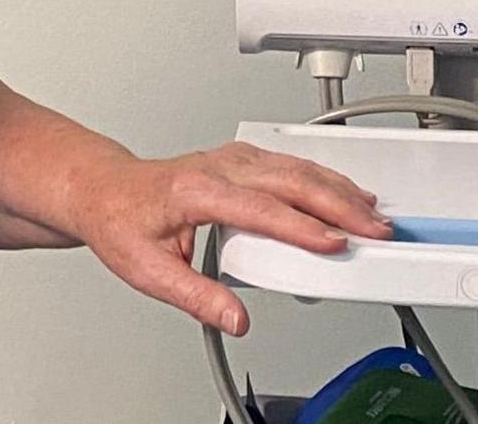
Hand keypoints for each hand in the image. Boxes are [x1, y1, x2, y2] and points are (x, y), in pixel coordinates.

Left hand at [64, 142, 391, 337]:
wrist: (102, 189)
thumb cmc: (120, 222)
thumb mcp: (147, 271)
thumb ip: (195, 297)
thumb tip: (235, 318)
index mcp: (192, 191)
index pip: (257, 208)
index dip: (300, 227)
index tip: (335, 244)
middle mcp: (214, 168)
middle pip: (288, 180)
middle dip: (338, 205)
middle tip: (374, 231)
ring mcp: (228, 159)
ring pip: (294, 167)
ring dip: (338, 189)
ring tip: (373, 215)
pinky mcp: (238, 160)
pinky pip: (289, 163)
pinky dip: (324, 178)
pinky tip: (346, 192)